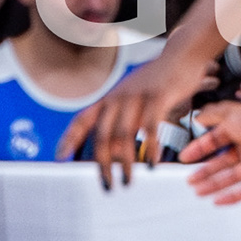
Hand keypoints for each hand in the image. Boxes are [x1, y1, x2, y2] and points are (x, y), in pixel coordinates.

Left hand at [64, 67, 185, 188]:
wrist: (181, 55)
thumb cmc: (157, 82)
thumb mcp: (132, 97)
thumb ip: (121, 119)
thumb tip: (112, 150)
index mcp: (109, 98)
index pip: (82, 120)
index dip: (69, 139)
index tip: (59, 158)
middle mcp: (118, 97)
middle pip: (102, 134)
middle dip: (101, 164)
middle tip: (107, 185)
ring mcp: (137, 97)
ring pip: (123, 134)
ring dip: (124, 162)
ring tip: (127, 181)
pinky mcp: (158, 97)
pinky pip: (150, 127)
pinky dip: (150, 148)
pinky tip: (152, 164)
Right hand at [170, 98, 240, 203]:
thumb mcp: (228, 113)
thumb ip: (210, 114)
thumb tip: (197, 117)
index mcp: (238, 131)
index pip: (214, 143)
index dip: (198, 150)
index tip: (184, 157)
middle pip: (221, 164)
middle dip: (204, 172)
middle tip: (189, 180)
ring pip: (230, 178)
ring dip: (213, 185)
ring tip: (197, 191)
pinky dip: (231, 197)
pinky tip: (216, 201)